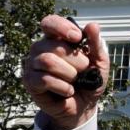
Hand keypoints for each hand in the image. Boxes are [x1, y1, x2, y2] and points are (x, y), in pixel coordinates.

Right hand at [21, 14, 109, 129]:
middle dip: (75, 60)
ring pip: (47, 61)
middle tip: (83, 70)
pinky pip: (44, 79)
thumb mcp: (99, 63)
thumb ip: (96, 44)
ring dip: (69, 73)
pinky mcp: (30, 81)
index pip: (50, 23)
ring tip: (75, 81)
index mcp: (56, 39)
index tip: (77, 37)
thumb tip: (92, 25)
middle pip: (54, 46)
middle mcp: (41, 48)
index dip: (62, 27)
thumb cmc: (89, 81)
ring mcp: (33, 64)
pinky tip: (68, 91)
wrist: (83, 107)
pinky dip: (62, 86)